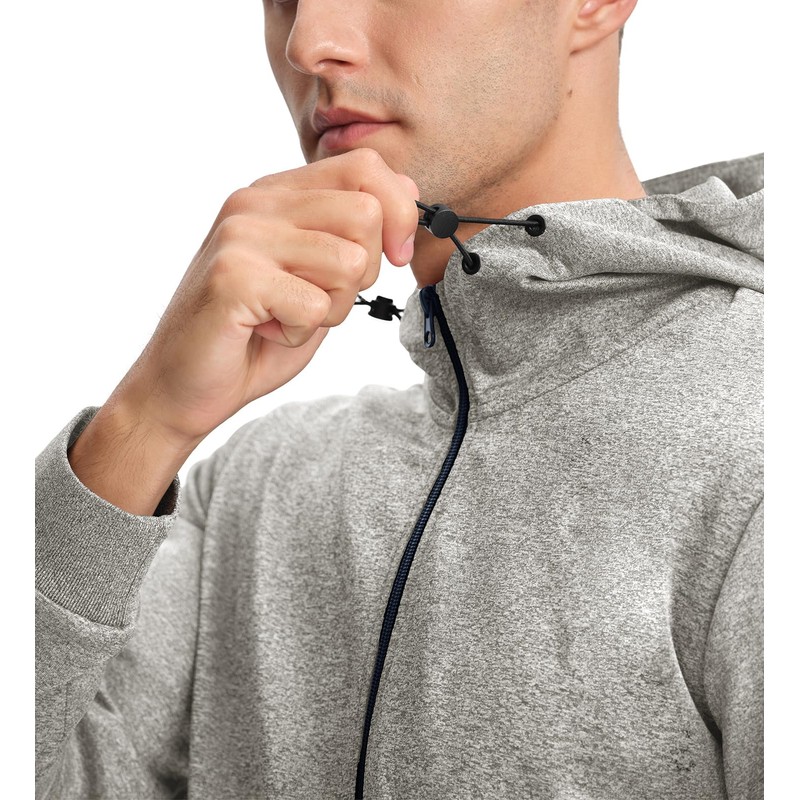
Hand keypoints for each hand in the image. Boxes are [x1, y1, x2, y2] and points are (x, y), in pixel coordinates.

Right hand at [116, 147, 419, 447]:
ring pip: (348, 262)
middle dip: (363, 273)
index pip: (365, 167)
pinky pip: (315, 305)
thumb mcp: (314, 277)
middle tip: (318, 300)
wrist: (181, 384)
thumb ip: (351, 235)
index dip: (399, 212)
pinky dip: (300, 333)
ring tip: (287, 316)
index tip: (398, 256)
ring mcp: (241, 236)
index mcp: (276, 194)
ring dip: (331, 308)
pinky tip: (265, 331)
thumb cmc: (252, 334)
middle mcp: (255, 202)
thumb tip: (407, 190)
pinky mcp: (233, 277)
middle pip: (365, 214)